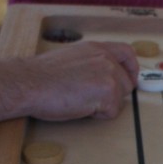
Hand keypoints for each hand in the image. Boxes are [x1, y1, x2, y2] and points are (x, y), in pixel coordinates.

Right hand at [0, 41, 139, 125]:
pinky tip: (80, 107)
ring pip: (120, 99)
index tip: (130, 79)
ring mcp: (109, 75)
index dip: (132, 68)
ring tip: (80, 100)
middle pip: (126, 83)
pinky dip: (97, 115)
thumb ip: (90, 63)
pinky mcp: (108, 92)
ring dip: (103, 105)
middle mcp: (106, 58)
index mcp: (96, 48)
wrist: (30, 83)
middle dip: (113, 95)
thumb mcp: (71, 58)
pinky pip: (111, 112)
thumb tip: (97, 76)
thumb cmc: (41, 75)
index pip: (127, 53)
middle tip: (89, 97)